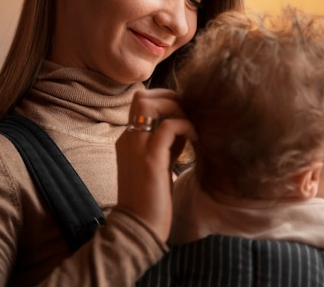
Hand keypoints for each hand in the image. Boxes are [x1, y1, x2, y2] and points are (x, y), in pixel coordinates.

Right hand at [115, 88, 196, 240]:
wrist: (139, 228)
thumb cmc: (151, 200)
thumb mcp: (158, 165)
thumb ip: (166, 145)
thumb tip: (185, 127)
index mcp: (128, 140)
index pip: (142, 104)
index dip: (165, 103)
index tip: (184, 117)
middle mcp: (128, 139)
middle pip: (141, 97)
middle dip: (169, 98)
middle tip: (188, 115)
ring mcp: (136, 147)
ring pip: (149, 104)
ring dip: (175, 108)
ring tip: (191, 126)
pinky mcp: (150, 159)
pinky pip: (168, 127)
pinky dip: (185, 126)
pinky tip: (195, 139)